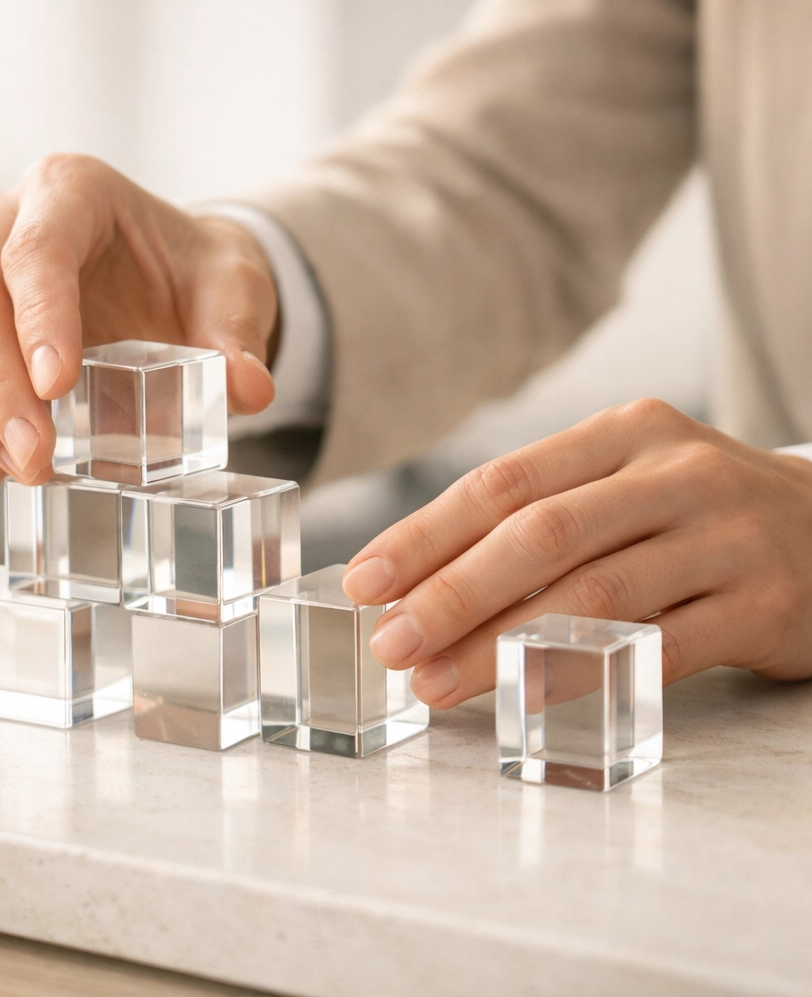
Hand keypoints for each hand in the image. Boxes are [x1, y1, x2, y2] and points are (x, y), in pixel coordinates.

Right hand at [0, 154, 277, 486]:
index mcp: (71, 190)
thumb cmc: (194, 274)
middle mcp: (2, 219)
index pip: (36, 250)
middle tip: (36, 456)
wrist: (168, 280)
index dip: (38, 319)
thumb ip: (239, 335)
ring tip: (20, 471)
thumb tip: (248, 389)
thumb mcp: (233, 291)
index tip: (57, 386)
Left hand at [342, 399, 811, 705]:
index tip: (366, 580)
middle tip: (388, 641)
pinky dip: (582, 672)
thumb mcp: (627, 485)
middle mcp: (674, 473)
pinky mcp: (764, 604)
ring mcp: (725, 536)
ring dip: (501, 642)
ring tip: (435, 681)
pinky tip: (524, 697)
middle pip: (540, 533)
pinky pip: (657, 646)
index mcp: (623, 434)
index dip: (426, 534)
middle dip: (451, 592)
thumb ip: (543, 517)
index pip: (503, 481)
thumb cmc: (698, 513)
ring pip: (592, 592)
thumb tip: (424, 579)